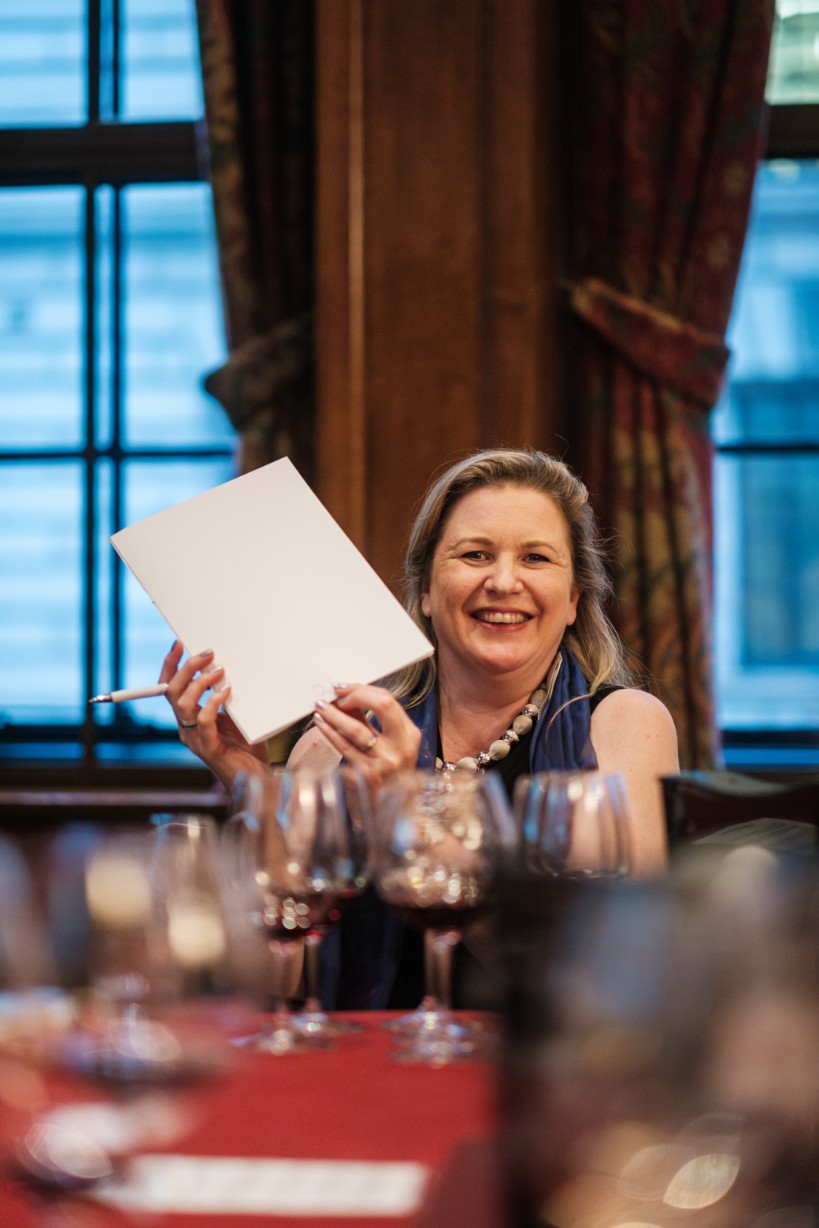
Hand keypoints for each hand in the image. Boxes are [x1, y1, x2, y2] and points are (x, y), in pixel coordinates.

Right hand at [159, 641, 268, 786]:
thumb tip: (226, 666)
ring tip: (219, 670)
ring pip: (182, 704)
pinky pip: (203, 720)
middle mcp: (186, 726)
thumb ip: (226, 694)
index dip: (170, 664)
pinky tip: (227, 692)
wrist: (257, 775)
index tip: (180, 643)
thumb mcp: (235, 712)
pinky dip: (213, 702)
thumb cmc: (247, 744)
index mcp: (189, 716)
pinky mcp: (208, 748)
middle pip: (172, 691)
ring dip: (199, 682)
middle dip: (187, 668)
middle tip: (208, 653)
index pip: (169, 686)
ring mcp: (195, 738)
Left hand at [311, 683, 420, 794]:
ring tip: (321, 707)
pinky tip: (321, 724)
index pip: (389, 701)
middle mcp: (401, 747)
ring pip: (357, 728)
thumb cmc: (387, 775)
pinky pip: (344, 748)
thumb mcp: (391, 746)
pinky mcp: (366, 775)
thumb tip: (349, 697)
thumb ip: (373, 722)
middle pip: (382, 705)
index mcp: (410, 735)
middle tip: (335, 694)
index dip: (363, 690)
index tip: (344, 688)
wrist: (389, 812)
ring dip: (335, 714)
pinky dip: (330, 733)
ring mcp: (385, 762)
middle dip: (355, 694)